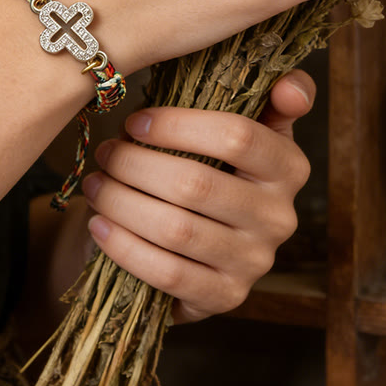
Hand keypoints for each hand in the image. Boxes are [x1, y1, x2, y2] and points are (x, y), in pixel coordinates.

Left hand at [80, 70, 314, 323]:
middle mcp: (280, 217)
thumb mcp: (244, 125)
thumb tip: (290, 88)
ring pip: (176, 229)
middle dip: (135, 165)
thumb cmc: (214, 164)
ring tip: (95, 184)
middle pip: (195, 184)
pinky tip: (98, 225)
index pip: (237, 136)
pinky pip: (168, 273)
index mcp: (289, 165)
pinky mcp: (226, 296)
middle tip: (105, 153)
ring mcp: (255, 262)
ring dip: (122, 203)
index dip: (176, 126)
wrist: (200, 239)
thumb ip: (268, 97)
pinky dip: (125, 247)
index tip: (134, 122)